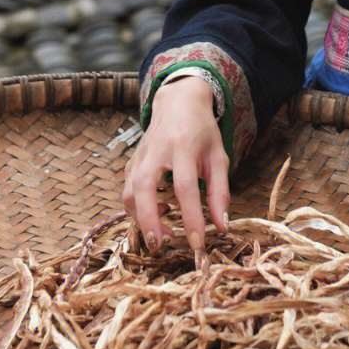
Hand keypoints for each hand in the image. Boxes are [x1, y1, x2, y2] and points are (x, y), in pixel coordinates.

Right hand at [123, 77, 229, 253]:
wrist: (178, 102)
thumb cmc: (202, 131)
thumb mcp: (218, 156)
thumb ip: (220, 192)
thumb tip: (221, 227)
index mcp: (183, 147)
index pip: (185, 187)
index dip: (191, 218)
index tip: (197, 244)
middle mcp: (157, 150)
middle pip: (143, 188)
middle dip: (149, 221)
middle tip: (160, 247)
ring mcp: (140, 156)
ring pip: (129, 192)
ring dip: (141, 218)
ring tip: (162, 233)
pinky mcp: (132, 162)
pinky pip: (128, 190)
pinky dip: (137, 208)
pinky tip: (156, 212)